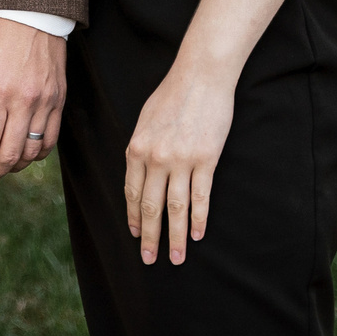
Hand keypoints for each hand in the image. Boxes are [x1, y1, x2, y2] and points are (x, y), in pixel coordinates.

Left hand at [0, 15, 64, 180]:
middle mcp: (25, 101)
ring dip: (14, 165)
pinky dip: (37, 153)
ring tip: (0, 164)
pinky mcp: (59, 100)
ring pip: (32, 151)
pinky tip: (23, 153)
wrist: (32, 11)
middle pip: (9, 154)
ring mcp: (45, 102)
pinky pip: (51, 139)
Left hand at [123, 64, 234, 264]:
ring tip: (175, 257)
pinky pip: (200, 197)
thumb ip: (142, 148)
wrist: (200, 76)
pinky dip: (198, 219)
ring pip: (176, 208)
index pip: (131, 192)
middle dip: (149, 236)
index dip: (133, 217)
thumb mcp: (145, 121)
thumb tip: (140, 173)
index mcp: (136, 148)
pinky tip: (197, 235)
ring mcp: (181, 160)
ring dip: (175, 236)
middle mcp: (155, 158)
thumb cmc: (172, 95)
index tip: (135, 235)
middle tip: (150, 259)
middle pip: (150, 206)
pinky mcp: (205, 159)